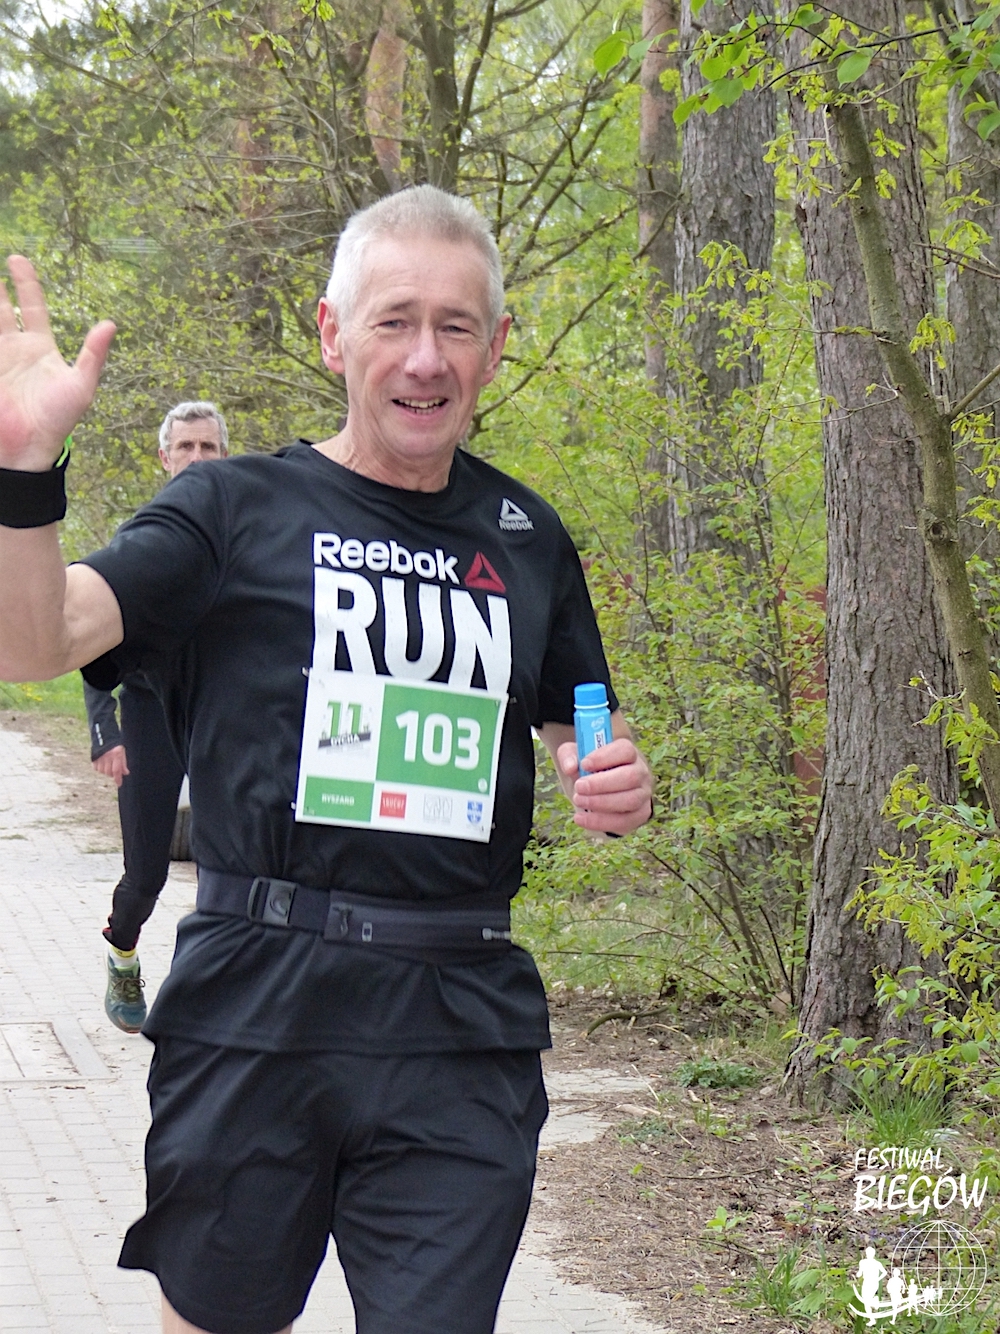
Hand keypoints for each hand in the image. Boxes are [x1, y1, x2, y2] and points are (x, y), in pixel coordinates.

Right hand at [0, 256, 115, 470]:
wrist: (26, 447)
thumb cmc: (58, 420)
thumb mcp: (80, 385)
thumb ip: (93, 355)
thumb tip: (110, 323)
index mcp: (41, 348)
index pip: (33, 307)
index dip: (26, 283)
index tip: (17, 260)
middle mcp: (16, 349)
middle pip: (3, 309)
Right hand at [92, 745, 128, 786]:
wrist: (104, 734)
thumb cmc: (115, 744)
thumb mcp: (122, 751)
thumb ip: (123, 763)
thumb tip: (125, 773)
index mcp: (116, 754)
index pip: (117, 770)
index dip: (118, 779)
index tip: (119, 784)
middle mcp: (107, 756)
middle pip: (109, 772)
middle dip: (113, 774)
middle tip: (115, 770)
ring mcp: (99, 757)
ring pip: (102, 771)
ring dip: (106, 771)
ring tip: (109, 765)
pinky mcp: (93, 757)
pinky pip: (96, 768)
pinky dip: (100, 768)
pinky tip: (103, 764)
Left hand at [557, 736, 652, 835]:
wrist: (602, 788)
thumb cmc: (590, 768)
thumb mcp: (576, 755)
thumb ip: (569, 755)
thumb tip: (570, 768)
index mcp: (628, 753)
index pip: (625, 750)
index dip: (605, 757)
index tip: (584, 764)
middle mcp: (641, 772)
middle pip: (630, 777)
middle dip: (601, 784)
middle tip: (578, 787)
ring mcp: (643, 794)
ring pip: (630, 801)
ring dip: (601, 803)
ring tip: (578, 801)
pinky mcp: (639, 815)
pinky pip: (625, 822)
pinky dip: (601, 822)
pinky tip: (581, 819)